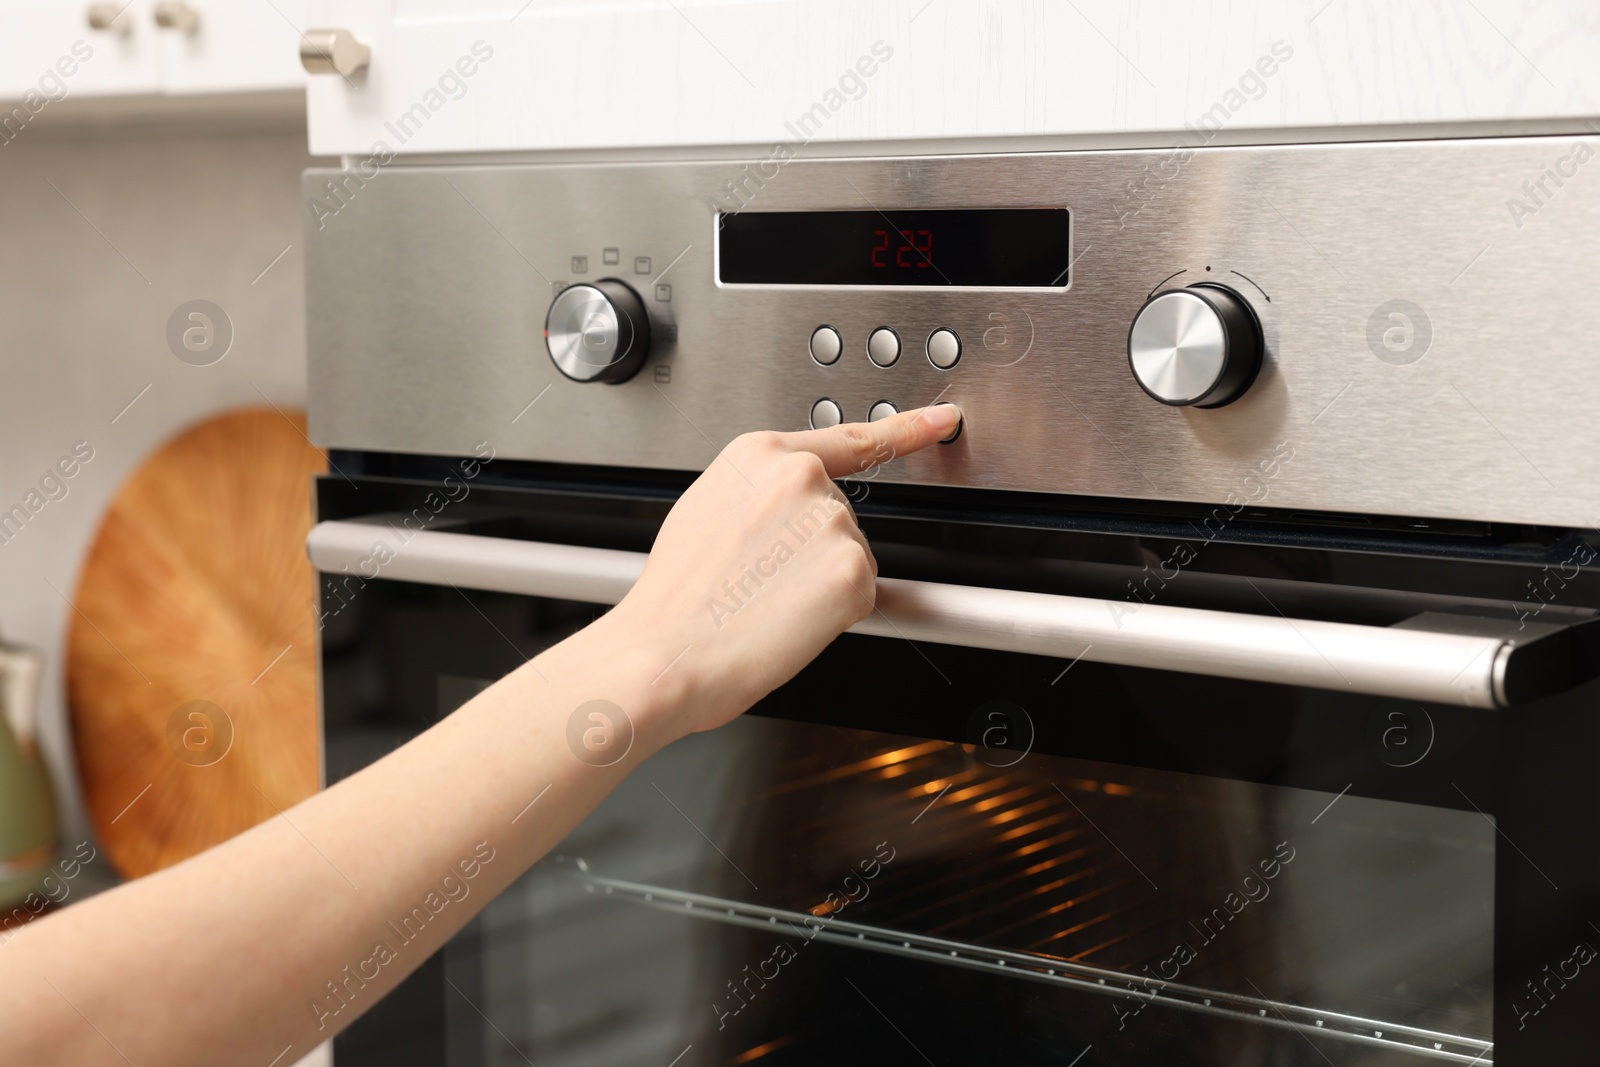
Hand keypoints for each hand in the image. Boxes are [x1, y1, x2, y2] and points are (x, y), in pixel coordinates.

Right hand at [609, 405, 959, 738]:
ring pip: (850, 558)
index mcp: (759, 455)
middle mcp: (801, 477)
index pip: (849, 439)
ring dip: (821, 586)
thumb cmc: (676, 600)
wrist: (665, 653)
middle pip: (840, 517)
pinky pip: (860, 597)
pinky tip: (787, 620)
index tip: (941, 420)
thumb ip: (756, 495)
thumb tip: (779, 513)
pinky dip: (833, 617)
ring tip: (763, 602)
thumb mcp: (703, 514)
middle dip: (811, 553)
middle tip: (757, 584)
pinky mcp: (853, 569)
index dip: (905, 430)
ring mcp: (831, 521)